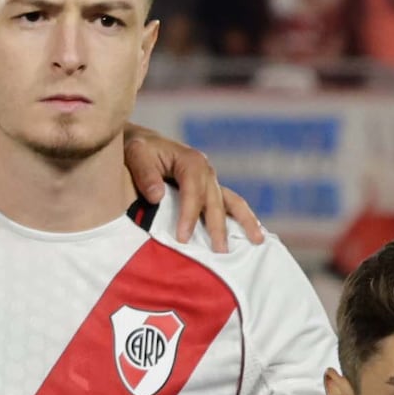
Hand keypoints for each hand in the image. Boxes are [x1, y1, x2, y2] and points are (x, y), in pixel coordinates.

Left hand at [122, 125, 262, 247]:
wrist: (143, 143)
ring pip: (231, 202)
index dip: (189, 215)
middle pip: (215, 201)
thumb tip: (157, 196)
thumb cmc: (139, 150)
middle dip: (218, 227)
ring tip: (257, 241)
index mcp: (191, 161)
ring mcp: (211, 181)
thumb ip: (145, 174)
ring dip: (244, 222)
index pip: (193, 191)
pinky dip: (241, 218)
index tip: (182, 238)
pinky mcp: (211, 189)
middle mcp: (206, 170)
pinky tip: (252, 234)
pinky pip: (229, 204)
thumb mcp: (136, 154)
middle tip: (219, 251)